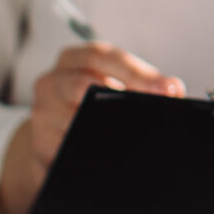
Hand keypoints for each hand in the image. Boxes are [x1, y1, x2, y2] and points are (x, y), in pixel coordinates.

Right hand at [0, 40, 183, 213]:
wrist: (55, 141)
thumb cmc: (90, 106)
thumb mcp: (111, 85)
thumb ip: (142, 84)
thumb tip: (173, 89)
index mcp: (74, 60)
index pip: (103, 57)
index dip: (136, 72)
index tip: (166, 88)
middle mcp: (52, 82)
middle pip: (83, 85)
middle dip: (124, 98)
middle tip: (158, 110)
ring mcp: (42, 114)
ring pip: (74, 119)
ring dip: (107, 128)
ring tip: (139, 134)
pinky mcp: (40, 144)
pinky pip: (67, 149)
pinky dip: (92, 152)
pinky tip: (114, 156)